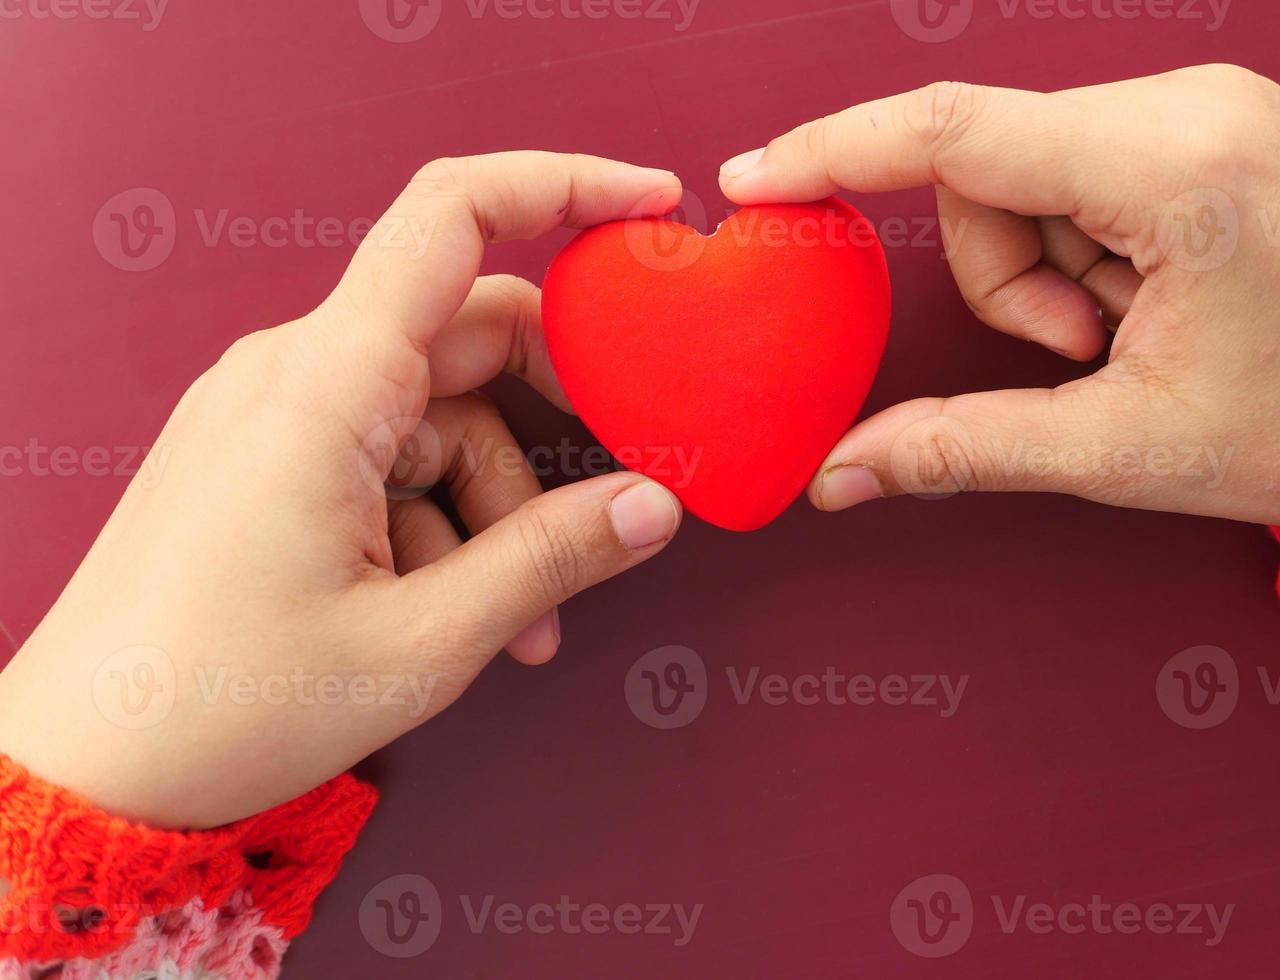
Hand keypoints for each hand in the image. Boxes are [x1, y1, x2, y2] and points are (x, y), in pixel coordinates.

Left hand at [0, 153, 684, 828]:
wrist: (84, 765)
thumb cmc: (223, 703)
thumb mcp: (422, 640)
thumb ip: (550, 558)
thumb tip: (652, 505)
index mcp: (326, 384)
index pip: (453, 215)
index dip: (563, 186)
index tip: (651, 203)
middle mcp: (294, 373)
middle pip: (470, 339)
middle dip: (553, 429)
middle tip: (614, 506)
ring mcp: (274, 414)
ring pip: (438, 415)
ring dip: (498, 508)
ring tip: (521, 624)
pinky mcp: (266, 457)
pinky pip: (389, 454)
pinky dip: (442, 520)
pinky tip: (455, 613)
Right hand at [720, 66, 1279, 526]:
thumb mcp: (1118, 451)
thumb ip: (960, 448)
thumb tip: (837, 476)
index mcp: (1175, 166)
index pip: (958, 132)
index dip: (838, 151)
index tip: (754, 178)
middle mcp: (1193, 102)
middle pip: (987, 162)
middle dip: (1001, 271)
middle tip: (1079, 349)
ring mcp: (1208, 102)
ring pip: (1026, 168)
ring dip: (1043, 267)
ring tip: (1126, 334)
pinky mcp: (1210, 121)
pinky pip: (1078, 166)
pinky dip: (1081, 246)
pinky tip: (1149, 300)